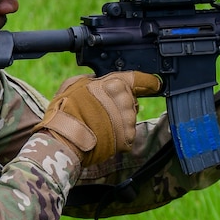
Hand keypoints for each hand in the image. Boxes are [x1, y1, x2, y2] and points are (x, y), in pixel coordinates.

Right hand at [39, 69, 162, 166]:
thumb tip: (96, 80)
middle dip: (119, 104)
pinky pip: (127, 135)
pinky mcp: (128, 140)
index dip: (148, 82)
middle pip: (130, 100)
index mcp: (115, 84)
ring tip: (98, 125)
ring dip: (118, 120)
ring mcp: (129, 122)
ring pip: (129, 118)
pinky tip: (102, 135)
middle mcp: (126, 101)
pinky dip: (117, 136)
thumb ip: (91, 80)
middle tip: (100, 110)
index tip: (154, 84)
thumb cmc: (66, 110)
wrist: (65, 139)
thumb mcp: (73, 84)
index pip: (139, 79)